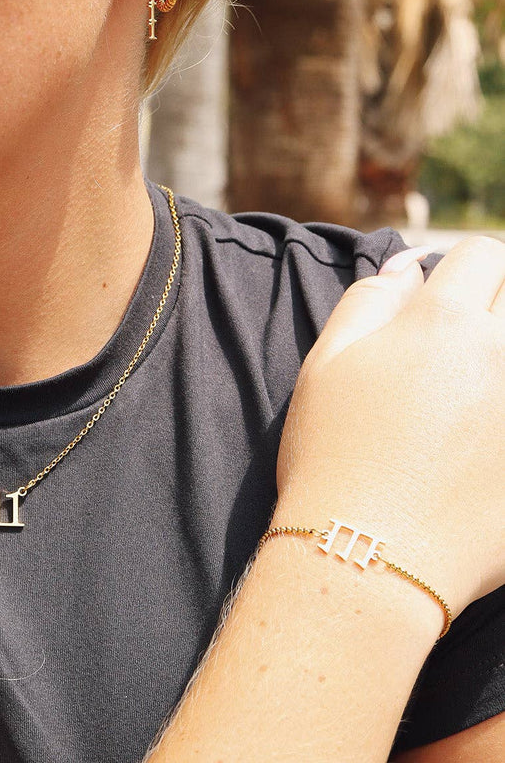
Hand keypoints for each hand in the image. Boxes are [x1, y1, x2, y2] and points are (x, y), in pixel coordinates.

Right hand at [273, 236, 503, 621]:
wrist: (366, 557)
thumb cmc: (332, 454)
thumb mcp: (326, 364)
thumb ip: (370, 300)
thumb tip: (412, 266)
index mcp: (445, 321)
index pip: (483, 255)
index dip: (465, 269)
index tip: (448, 297)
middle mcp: (503, 355)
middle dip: (492, 311)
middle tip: (458, 355)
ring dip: (500, 363)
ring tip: (471, 400)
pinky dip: (503, 423)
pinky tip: (482, 444)